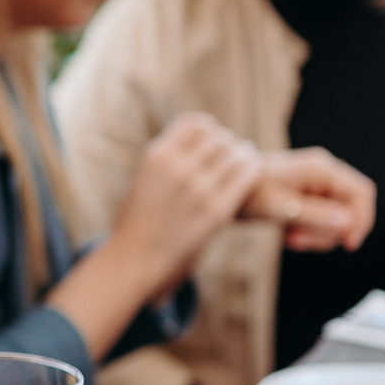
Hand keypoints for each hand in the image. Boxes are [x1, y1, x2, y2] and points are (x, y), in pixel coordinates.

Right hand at [103, 113, 263, 289]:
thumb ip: (168, 161)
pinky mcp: (217, 210)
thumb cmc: (138, 223)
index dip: (209, 130)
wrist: (133, 262)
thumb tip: (201, 144)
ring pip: (236, 153)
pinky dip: (251, 170)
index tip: (211, 143)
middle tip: (230, 156)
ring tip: (243, 163)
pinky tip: (249, 175)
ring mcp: (198, 189)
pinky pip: (247, 175)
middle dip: (227, 144)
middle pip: (219, 136)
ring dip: (243, 156)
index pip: (196, 122)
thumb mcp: (144, 180)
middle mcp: (177, 167)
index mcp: (156, 156)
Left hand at [243, 148, 375, 252]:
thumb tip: (348, 222)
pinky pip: (322, 221)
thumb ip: (315, 214)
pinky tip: (289, 235)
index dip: (362, 219)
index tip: (349, 244)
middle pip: (350, 209)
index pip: (361, 192)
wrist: (221, 189)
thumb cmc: (247, 193)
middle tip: (299, 241)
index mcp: (321, 169)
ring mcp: (316, 187)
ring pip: (337, 219)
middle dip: (330, 232)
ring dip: (317, 235)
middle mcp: (323, 175)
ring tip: (290, 239)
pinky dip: (310, 233)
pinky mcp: (308, 199)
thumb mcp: (280, 207)